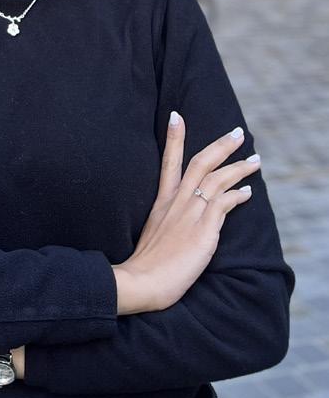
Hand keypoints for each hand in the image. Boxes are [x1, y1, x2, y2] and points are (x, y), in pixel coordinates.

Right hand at [112, 112, 258, 314]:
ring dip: (238, 168)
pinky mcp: (203, 230)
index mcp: (161, 202)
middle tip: (237, 132)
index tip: (177, 116)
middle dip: (220, 146)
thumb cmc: (146, 264)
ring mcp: (190, 214)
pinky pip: (224, 204)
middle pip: (200, 164)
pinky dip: (237, 196)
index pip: (170, 162)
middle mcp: (175, 203)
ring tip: (254, 159)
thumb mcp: (155, 234)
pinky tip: (248, 193)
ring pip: (217, 180)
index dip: (174, 138)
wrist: (142, 281)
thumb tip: (184, 218)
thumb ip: (169, 221)